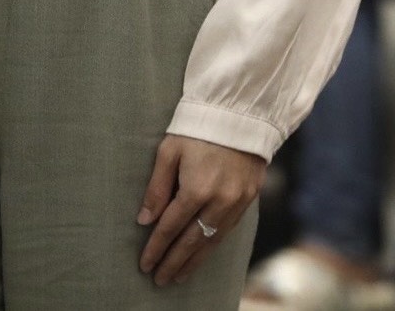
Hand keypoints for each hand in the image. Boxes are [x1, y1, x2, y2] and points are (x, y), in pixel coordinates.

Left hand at [136, 135, 263, 286]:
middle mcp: (219, 201)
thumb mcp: (169, 151)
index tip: (144, 264)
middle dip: (173, 262)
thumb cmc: (198, 128)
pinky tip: (202, 253)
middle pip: (191, 242)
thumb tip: (145, 220)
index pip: (171, 227)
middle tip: (159, 279)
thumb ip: (157, 188)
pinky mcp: (249, 199)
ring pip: (212, 241)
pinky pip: (228, 231)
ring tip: (178, 275)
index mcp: (197, 188)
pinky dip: (212, 246)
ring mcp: (237, 202)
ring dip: (194, 261)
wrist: (241, 114)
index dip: (156, 247)